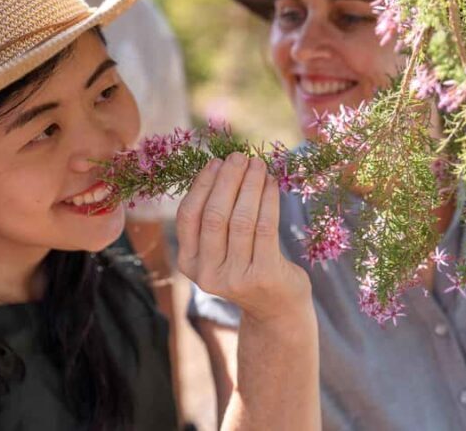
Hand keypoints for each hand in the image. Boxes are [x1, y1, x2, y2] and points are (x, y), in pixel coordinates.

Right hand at [176, 152, 311, 325]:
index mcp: (189, 263)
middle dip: (227, 180)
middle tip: (239, 156)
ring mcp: (235, 278)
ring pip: (240, 219)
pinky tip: (272, 183)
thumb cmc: (248, 267)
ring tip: (258, 164)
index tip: (215, 162)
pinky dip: (268, 200)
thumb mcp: (220, 249)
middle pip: (214, 215)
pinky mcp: (263, 276)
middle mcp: (207, 274)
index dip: (202, 185)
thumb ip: (213, 218)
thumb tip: (220, 166)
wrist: (276, 309)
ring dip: (250, 185)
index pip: (189, 216)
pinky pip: (265, 228)